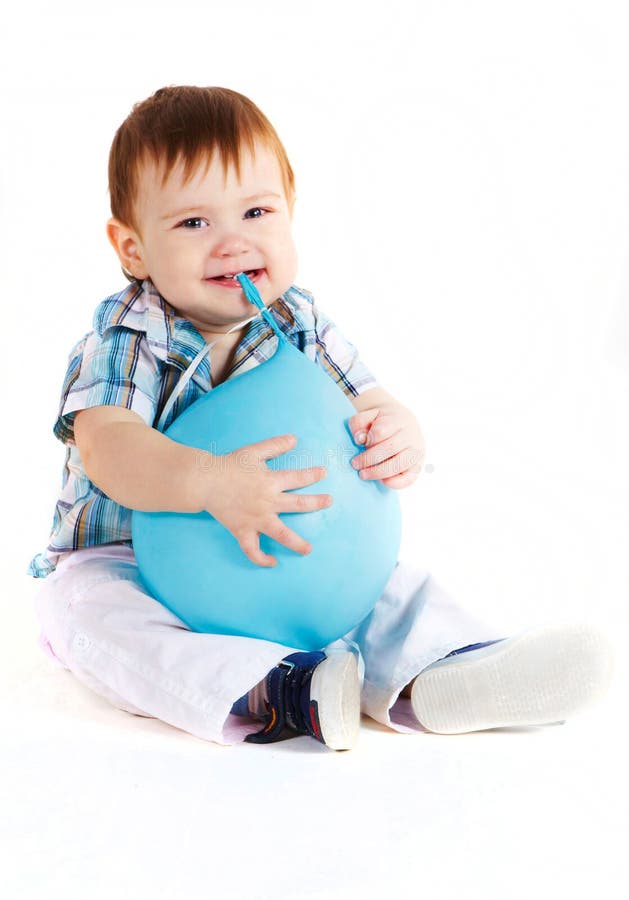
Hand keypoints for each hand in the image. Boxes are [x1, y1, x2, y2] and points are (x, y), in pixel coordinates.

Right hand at [199, 434, 331, 566]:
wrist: (204, 482)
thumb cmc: (228, 466)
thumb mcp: (253, 452)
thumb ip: (274, 446)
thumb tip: (294, 439)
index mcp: (270, 482)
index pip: (298, 478)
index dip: (313, 475)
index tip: (324, 473)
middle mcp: (267, 502)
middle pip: (297, 504)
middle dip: (316, 503)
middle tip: (329, 502)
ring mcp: (255, 519)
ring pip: (281, 534)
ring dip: (296, 543)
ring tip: (308, 549)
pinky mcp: (242, 531)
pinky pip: (252, 550)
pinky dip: (261, 559)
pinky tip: (272, 562)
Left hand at [348, 404, 425, 488]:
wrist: (404, 423)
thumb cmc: (382, 421)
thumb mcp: (370, 414)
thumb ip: (359, 422)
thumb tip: (360, 439)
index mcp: (398, 420)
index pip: (382, 430)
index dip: (368, 439)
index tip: (358, 443)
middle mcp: (410, 436)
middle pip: (390, 448)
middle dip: (369, 459)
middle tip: (355, 464)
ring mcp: (416, 452)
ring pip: (398, 464)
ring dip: (378, 472)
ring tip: (363, 474)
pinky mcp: (417, 466)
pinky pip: (409, 478)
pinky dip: (395, 483)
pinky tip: (381, 481)